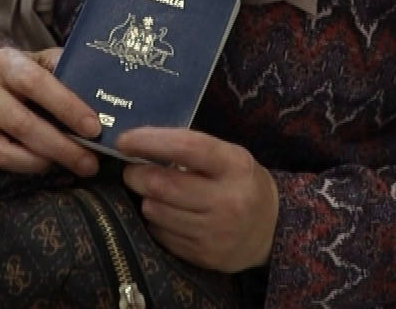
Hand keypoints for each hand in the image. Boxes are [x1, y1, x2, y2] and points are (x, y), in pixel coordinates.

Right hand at [0, 48, 102, 176]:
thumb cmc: (24, 79)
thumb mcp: (44, 66)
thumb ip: (68, 75)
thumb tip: (106, 96)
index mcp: (3, 61)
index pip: (35, 82)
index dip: (66, 106)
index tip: (94, 128)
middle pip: (21, 123)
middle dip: (60, 147)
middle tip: (89, 163)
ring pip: (1, 151)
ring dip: (39, 163)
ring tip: (65, 167)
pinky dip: (18, 170)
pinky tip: (39, 167)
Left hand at [118, 128, 279, 273]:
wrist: (271, 229)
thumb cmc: (241, 183)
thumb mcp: (229, 157)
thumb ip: (191, 150)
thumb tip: (139, 143)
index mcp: (235, 166)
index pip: (186, 148)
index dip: (149, 141)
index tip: (124, 140)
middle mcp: (228, 200)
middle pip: (162, 185)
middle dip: (136, 175)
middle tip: (131, 169)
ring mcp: (215, 232)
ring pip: (156, 211)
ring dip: (146, 198)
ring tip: (154, 192)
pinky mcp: (204, 255)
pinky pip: (161, 234)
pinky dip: (156, 221)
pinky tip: (167, 214)